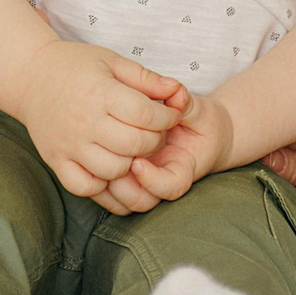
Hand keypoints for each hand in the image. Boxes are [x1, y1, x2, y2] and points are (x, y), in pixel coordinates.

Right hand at [11, 41, 187, 200]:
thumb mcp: (112, 61)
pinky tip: (108, 165)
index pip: (146, 116)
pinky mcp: (55, 161)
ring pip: (114, 170)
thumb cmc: (75, 66)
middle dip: (154, 141)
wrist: (29, 76)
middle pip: (135, 145)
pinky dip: (101, 183)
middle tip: (153, 132)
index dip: (167, 118)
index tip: (168, 115)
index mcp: (100, 93)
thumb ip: (147, 78)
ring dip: (131, 163)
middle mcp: (83, 121)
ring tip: (131, 148)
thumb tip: (178, 91)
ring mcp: (68, 144)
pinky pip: (85, 187)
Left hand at [105, 94, 235, 213]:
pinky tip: (92, 160)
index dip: (153, 181)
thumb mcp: (198, 110)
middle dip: (123, 187)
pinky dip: (100, 185)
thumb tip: (176, 91)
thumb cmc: (201, 123)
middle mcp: (161, 181)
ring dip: (109, 186)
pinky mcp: (129, 179)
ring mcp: (144, 183)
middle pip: (142, 202)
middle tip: (110, 161)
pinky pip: (111, 196)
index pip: (171, 187)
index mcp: (182, 168)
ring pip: (124, 203)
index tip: (137, 163)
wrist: (203, 135)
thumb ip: (185, 103)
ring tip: (99, 159)